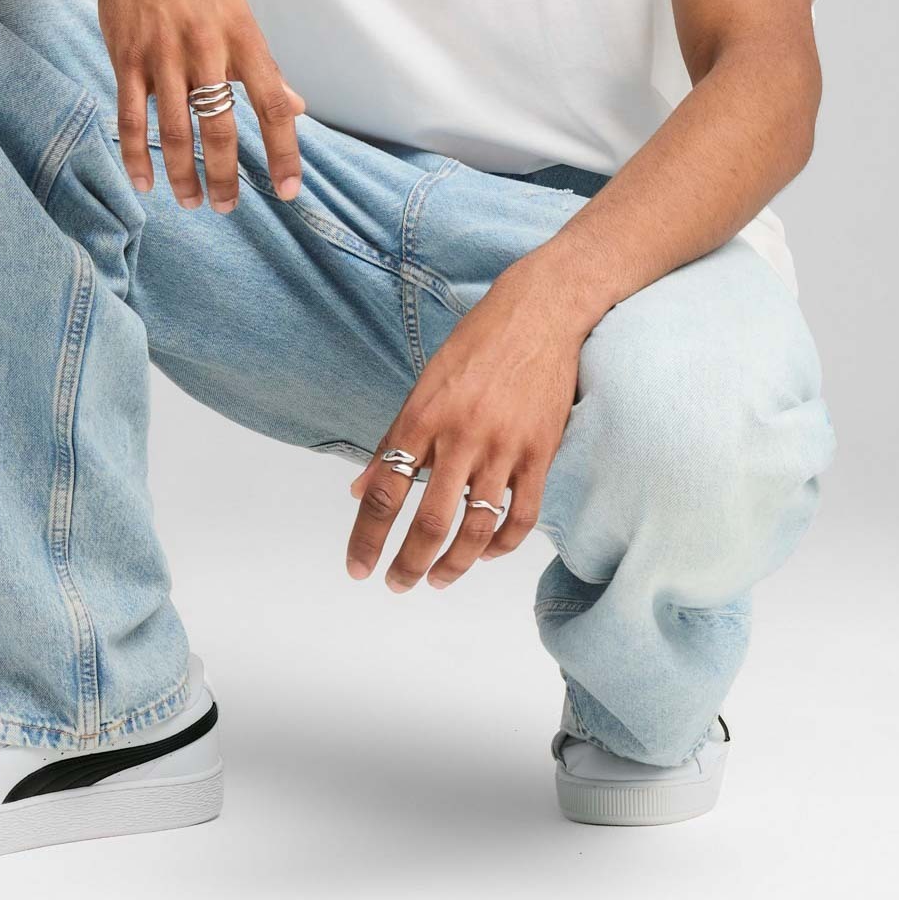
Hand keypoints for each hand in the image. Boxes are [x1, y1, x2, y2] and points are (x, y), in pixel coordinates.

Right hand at [93, 0, 305, 212]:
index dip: (283, 151)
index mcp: (243, 37)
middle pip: (220, 126)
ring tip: (191, 201)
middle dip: (225, 175)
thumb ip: (265, 65)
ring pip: (175, 129)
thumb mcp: (240, 12)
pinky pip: (131, 117)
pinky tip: (145, 182)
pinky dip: (137, 154)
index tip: (287, 190)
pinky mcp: (127, 58)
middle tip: (227, 208)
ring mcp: (163, 55)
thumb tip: (296, 106)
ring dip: (183, 174)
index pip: (272, 104)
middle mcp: (206, 49)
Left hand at [344, 259, 588, 590]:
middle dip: (408, 564)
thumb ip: (394, 438)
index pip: (385, 489)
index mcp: (423, 416)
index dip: (368, 536)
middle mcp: (461, 435)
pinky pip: (521, 516)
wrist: (538, 314)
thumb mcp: (423, 384)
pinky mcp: (540, 453)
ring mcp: (504, 447)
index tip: (358, 567)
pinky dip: (502, 545)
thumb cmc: (475, 346)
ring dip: (453, 566)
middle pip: (430, 522)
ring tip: (437, 580)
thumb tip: (360, 487)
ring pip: (476, 528)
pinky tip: (485, 555)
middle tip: (396, 584)